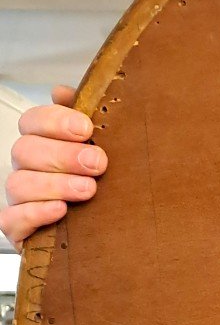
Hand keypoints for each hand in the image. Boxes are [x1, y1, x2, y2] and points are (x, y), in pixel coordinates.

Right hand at [1, 85, 106, 251]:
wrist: (103, 232)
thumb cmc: (96, 182)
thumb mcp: (99, 147)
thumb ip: (84, 118)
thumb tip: (62, 92)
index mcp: (41, 143)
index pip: (33, 121)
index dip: (56, 121)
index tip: (86, 129)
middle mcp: (26, 168)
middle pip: (26, 150)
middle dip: (63, 155)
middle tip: (97, 163)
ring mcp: (20, 198)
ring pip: (20, 183)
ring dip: (56, 184)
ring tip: (88, 189)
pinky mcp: (18, 228)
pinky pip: (12, 219)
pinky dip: (36, 213)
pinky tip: (61, 210)